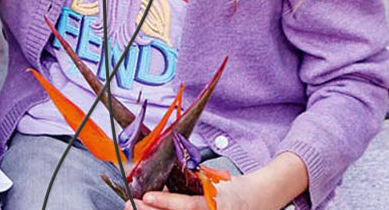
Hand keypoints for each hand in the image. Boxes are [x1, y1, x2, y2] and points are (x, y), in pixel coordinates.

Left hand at [123, 174, 257, 209]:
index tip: (146, 197)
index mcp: (216, 204)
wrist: (257, 201)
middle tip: (131, 204)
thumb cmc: (231, 188)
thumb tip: (159, 184)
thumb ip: (187, 183)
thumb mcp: (210, 182)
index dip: (166, 203)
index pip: (188, 206)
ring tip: (137, 208)